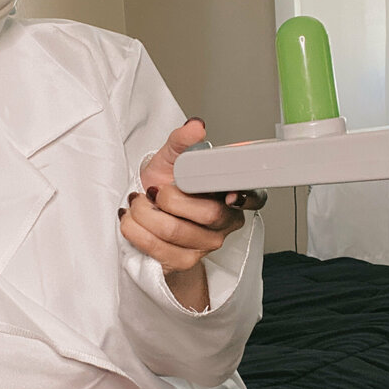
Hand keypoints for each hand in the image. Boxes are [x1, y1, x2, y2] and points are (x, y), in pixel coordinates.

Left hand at [118, 117, 266, 277]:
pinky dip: (136, 230)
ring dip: (145, 213)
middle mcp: (225, 221)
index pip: (255, 198)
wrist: (143, 212)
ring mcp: (207, 244)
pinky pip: (158, 249)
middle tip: (155, 191)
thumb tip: (195, 126)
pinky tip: (133, 219)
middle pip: (208, 214)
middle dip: (170, 199)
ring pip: (176, 232)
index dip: (245, 198)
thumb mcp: (170, 158)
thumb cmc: (162, 184)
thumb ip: (182, 140)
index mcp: (231, 193)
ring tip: (139, 202)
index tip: (229, 195)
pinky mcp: (184, 261)